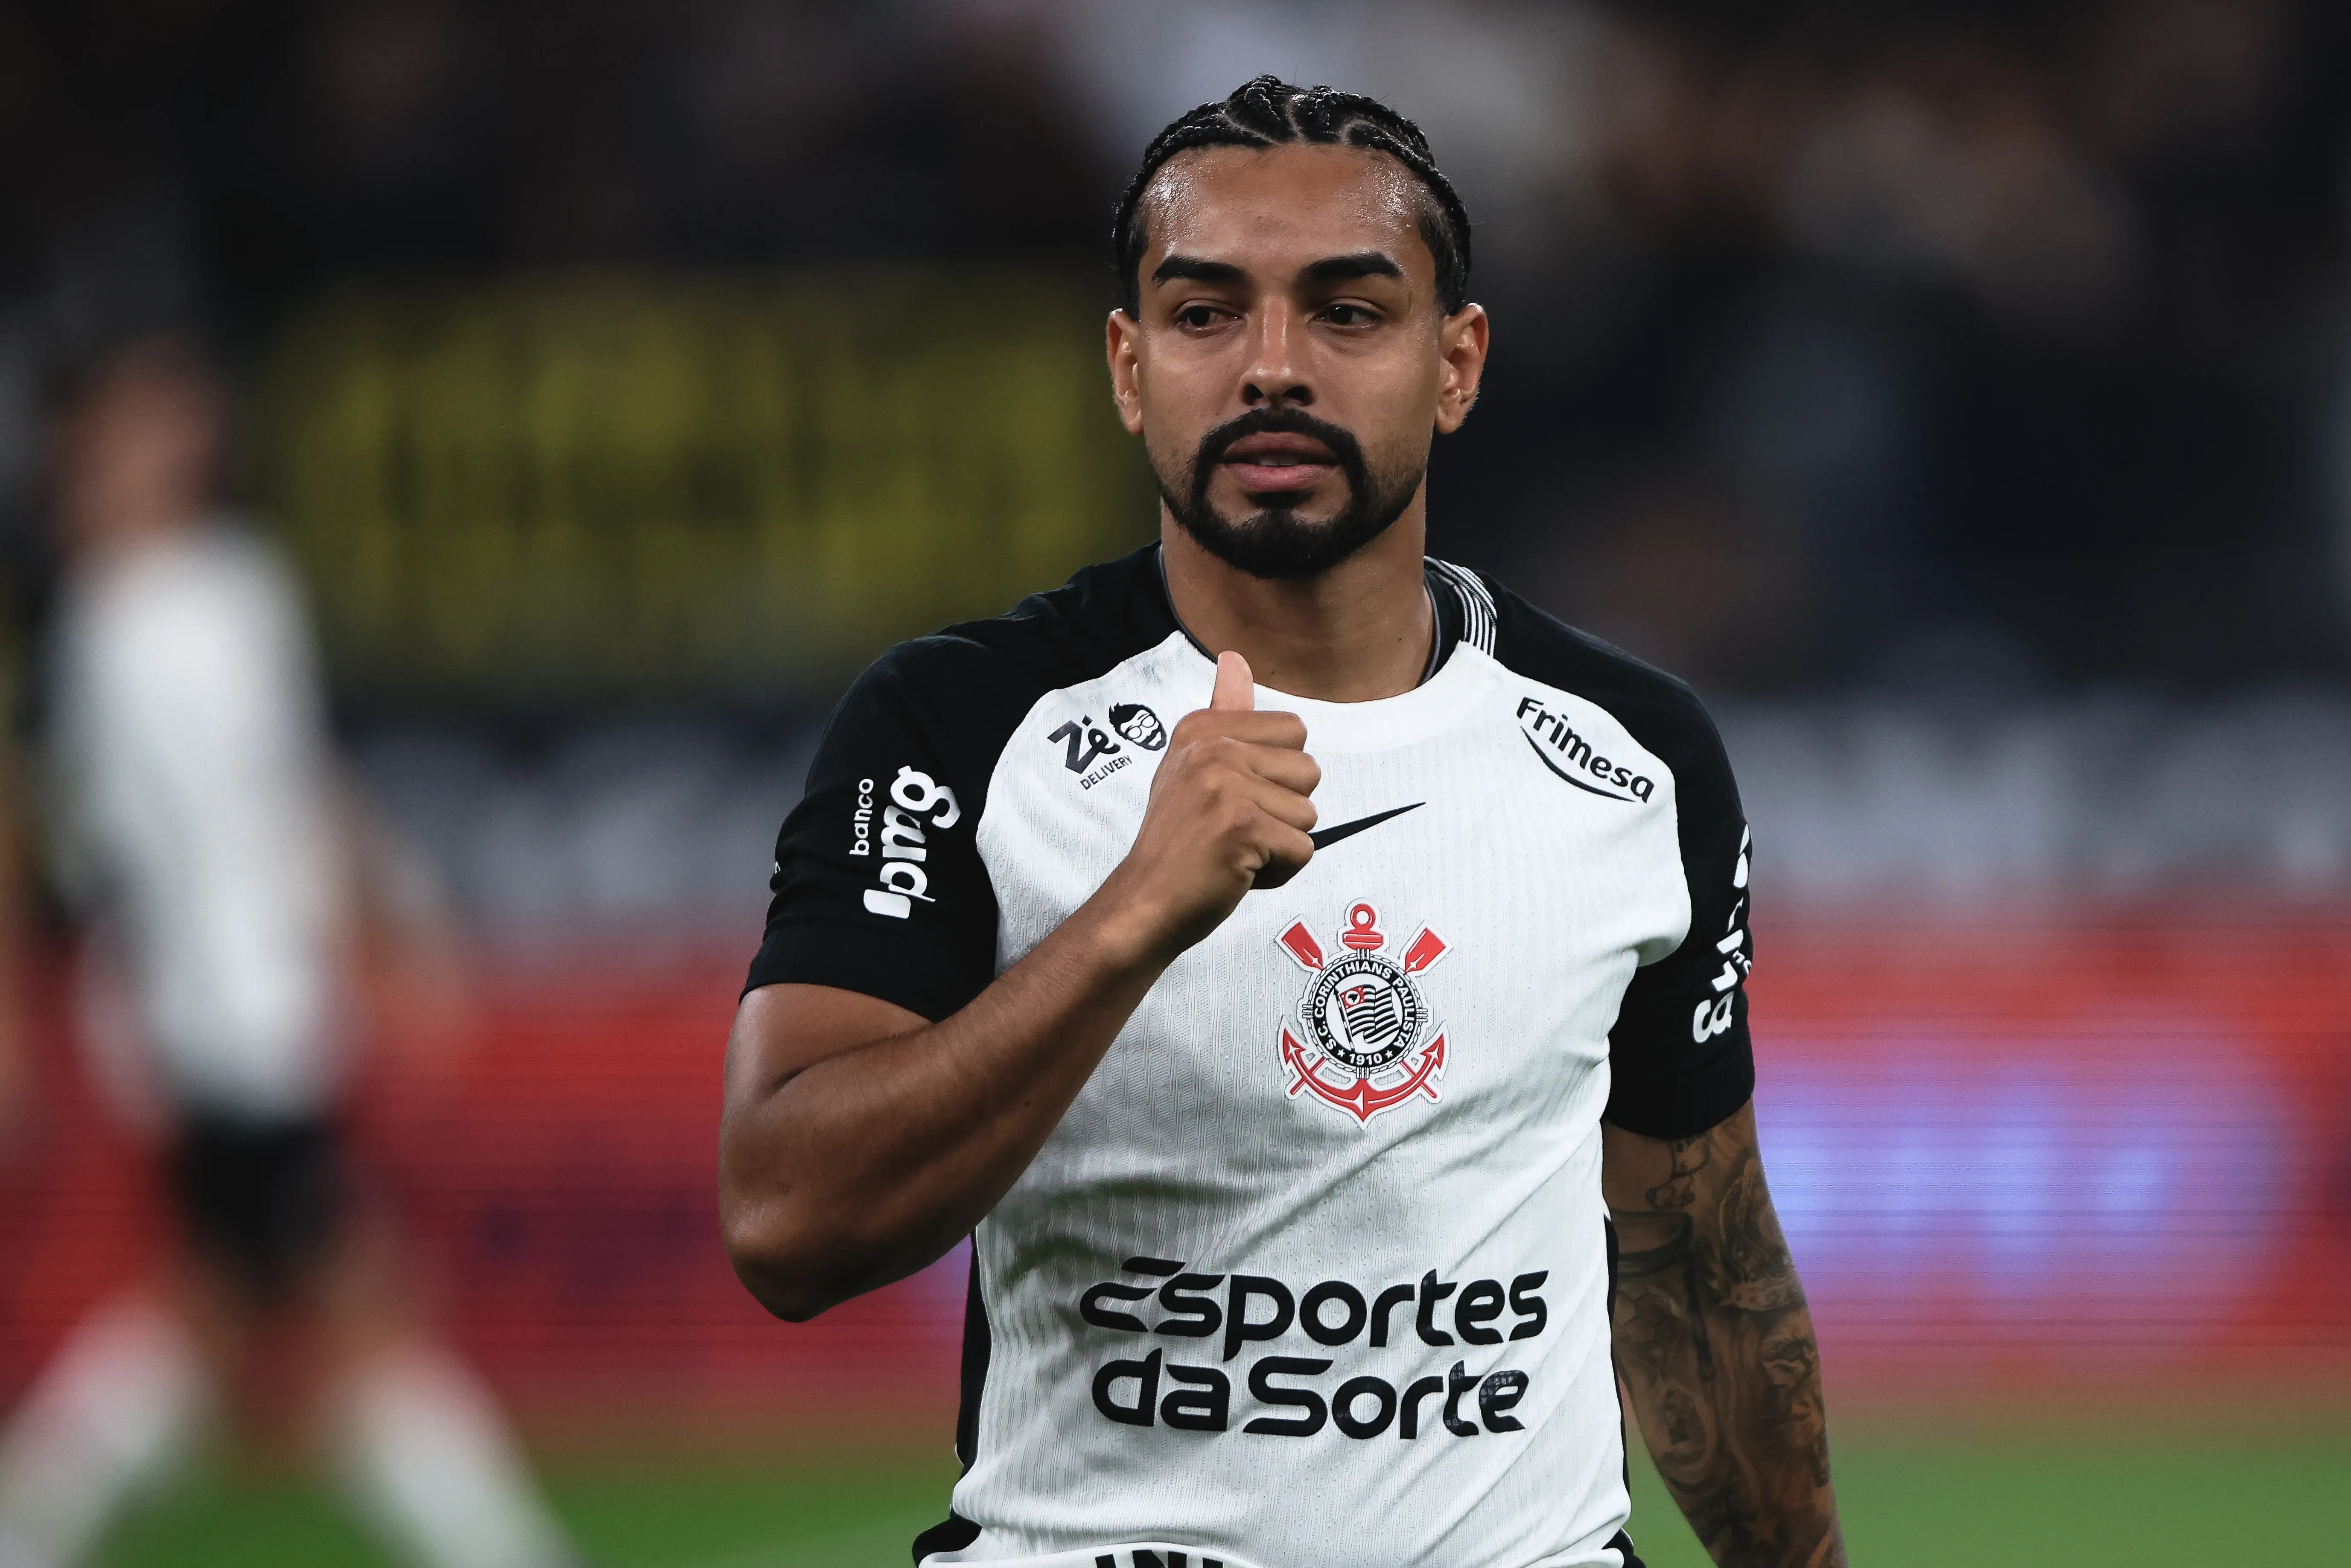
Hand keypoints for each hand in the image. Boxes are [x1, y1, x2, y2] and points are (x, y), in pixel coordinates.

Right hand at [1096, 651, 1317, 961]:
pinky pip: (1302, 850)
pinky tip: (1238, 873)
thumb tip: (1234, 657)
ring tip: (1234, 851)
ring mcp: (1225, 785)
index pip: (1294, 731)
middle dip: (1284, 810)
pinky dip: (1278, 872)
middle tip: (1234, 830)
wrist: (1144, 903)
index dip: (1276, 776)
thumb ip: (1224, 714)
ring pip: (1308, 814)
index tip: (1231, 799)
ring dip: (1280, 844)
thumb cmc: (1177, 841)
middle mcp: (1212, 748)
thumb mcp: (1193, 765)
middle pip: (1309, 770)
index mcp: (1204, 728)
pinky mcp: (1241, 827)